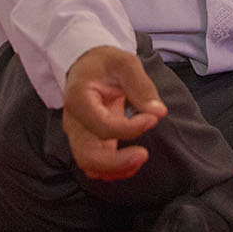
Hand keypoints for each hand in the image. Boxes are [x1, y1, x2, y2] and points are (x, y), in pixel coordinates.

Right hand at [62, 46, 166, 180]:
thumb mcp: (124, 62)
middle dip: (117, 163)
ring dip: (117, 169)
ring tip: (141, 156)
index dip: (129, 128)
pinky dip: (114, 169)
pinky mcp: (88, 142)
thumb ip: (141, 86)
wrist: (87, 66)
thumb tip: (158, 112)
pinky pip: (96, 165)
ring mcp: (78, 134)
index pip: (102, 125)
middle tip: (144, 154)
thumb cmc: (104, 63)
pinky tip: (134, 158)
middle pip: (88, 156)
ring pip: (91, 165)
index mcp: (78, 98)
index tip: (152, 118)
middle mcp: (73, 121)